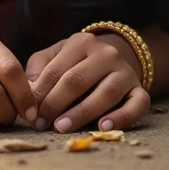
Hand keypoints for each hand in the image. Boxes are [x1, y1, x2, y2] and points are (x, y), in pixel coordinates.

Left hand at [25, 31, 150, 132]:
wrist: (113, 59)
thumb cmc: (76, 62)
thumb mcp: (56, 56)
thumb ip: (39, 69)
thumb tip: (28, 92)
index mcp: (82, 42)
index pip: (56, 70)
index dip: (40, 94)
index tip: (30, 114)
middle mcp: (106, 54)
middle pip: (78, 80)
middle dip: (56, 104)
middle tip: (42, 124)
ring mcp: (126, 71)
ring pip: (106, 93)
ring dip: (82, 113)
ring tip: (62, 127)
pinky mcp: (140, 90)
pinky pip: (137, 104)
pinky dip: (122, 117)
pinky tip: (103, 127)